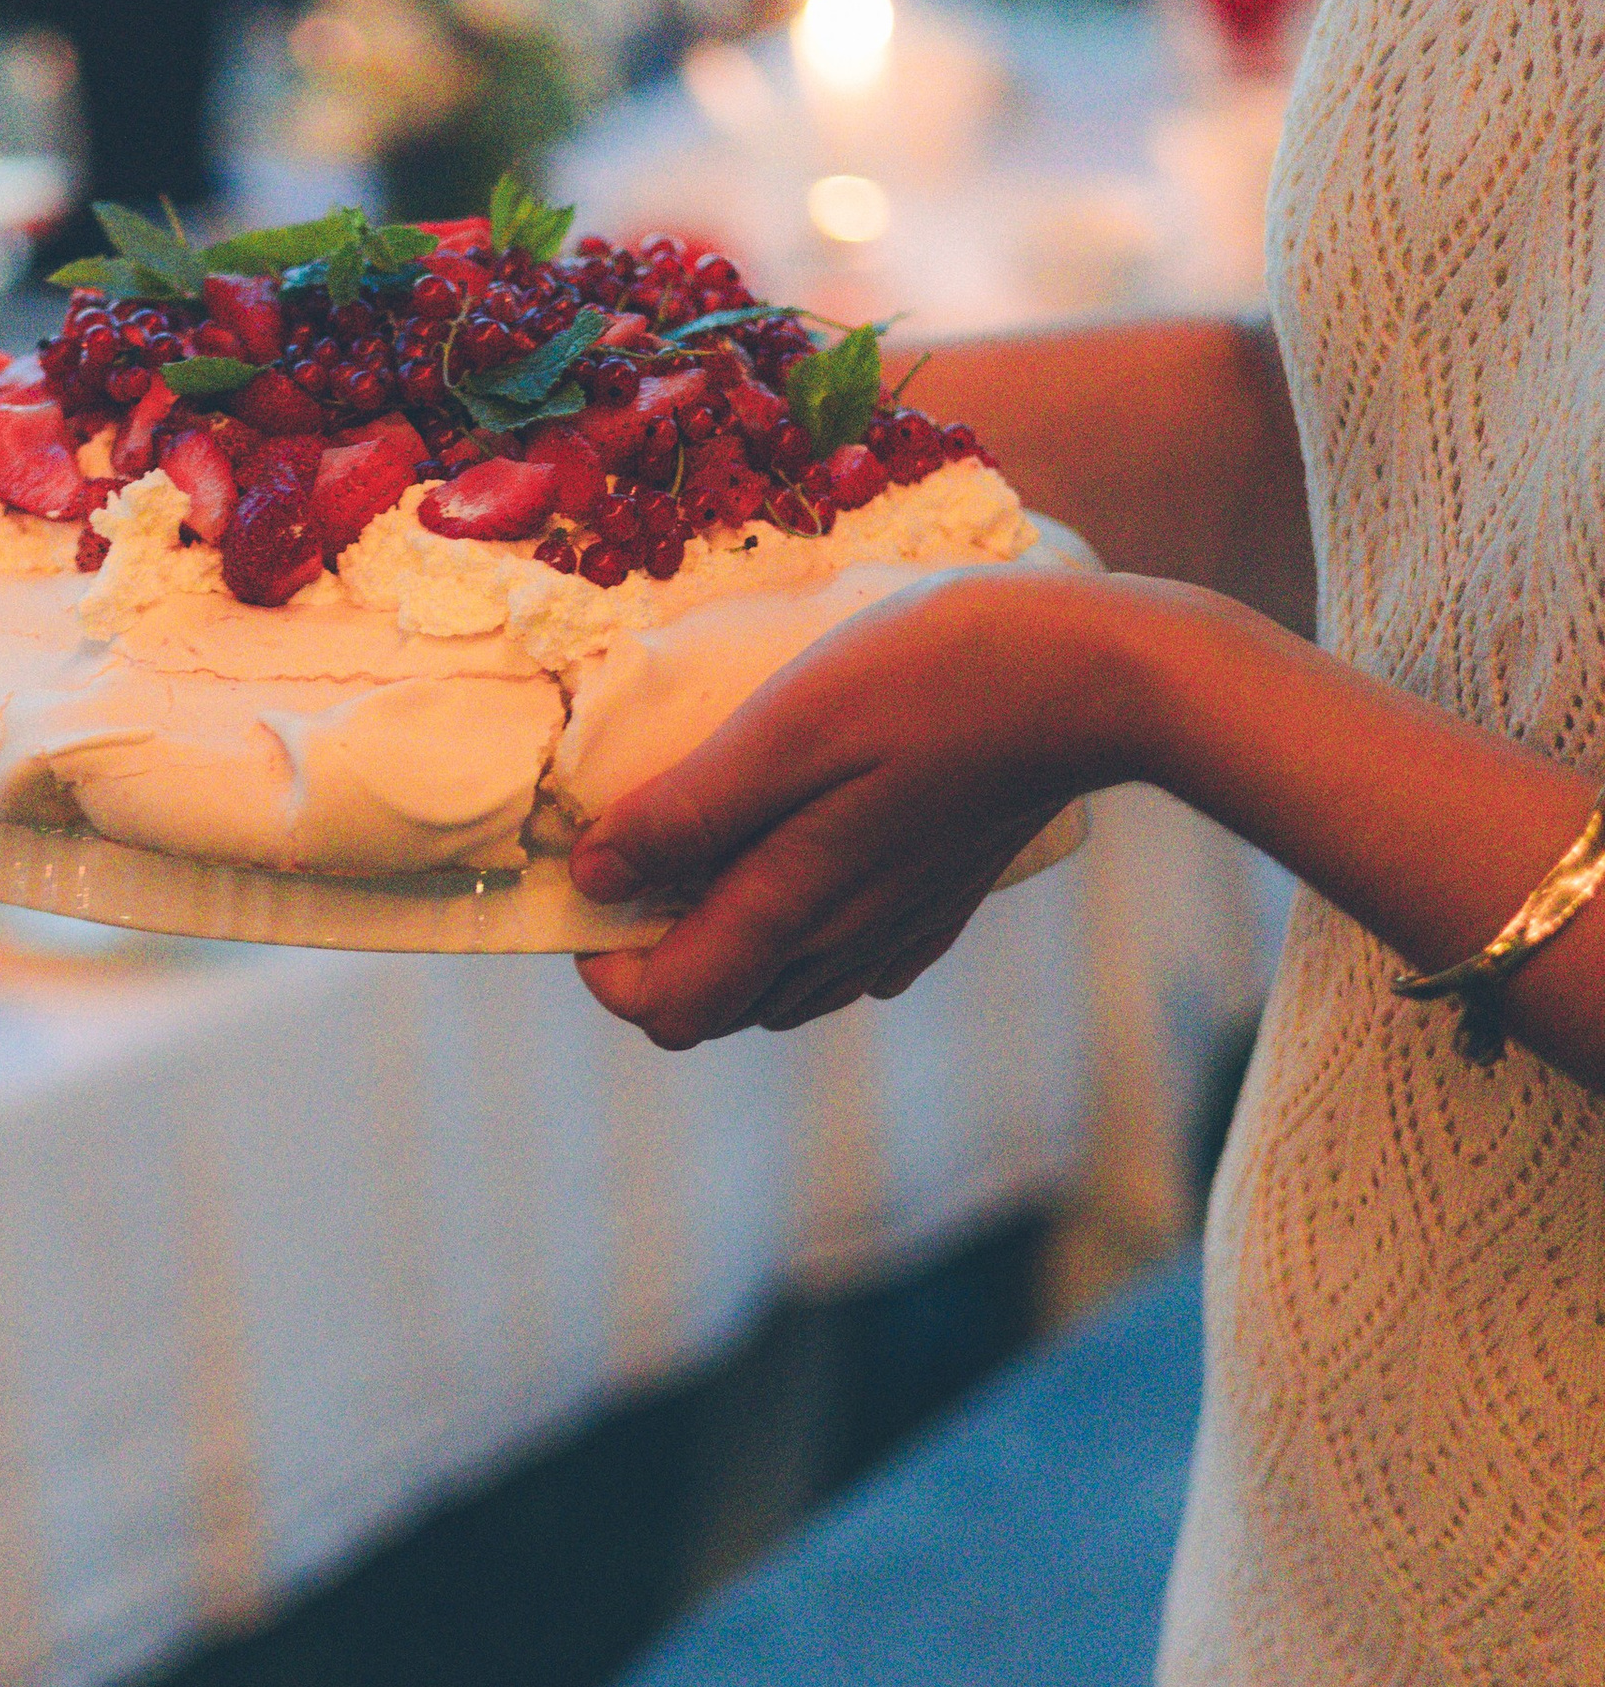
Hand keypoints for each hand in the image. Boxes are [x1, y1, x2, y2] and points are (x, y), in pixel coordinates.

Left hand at [570, 570, 1133, 1048]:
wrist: (1090, 679)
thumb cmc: (934, 677)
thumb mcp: (790, 725)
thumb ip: (691, 808)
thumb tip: (595, 872)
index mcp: (794, 909)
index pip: (668, 1008)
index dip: (607, 963)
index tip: (597, 877)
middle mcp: (841, 947)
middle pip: (714, 1008)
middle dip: (655, 950)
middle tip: (646, 845)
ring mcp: (896, 932)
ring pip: (775, 989)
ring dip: (722, 937)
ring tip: (713, 838)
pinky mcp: (937, 905)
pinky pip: (842, 958)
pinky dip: (796, 927)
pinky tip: (803, 846)